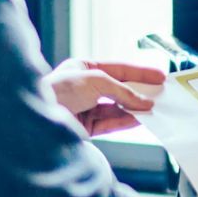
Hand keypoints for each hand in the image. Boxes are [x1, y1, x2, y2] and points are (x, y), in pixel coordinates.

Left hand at [43, 59, 165, 136]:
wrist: (36, 116)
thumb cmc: (60, 89)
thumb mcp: (96, 81)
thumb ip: (122, 90)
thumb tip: (144, 101)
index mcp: (82, 69)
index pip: (118, 68)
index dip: (140, 71)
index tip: (160, 76)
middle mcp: (83, 88)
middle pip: (119, 89)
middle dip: (139, 92)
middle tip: (161, 94)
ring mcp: (84, 108)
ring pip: (116, 108)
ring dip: (134, 108)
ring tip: (154, 108)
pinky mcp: (84, 128)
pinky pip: (110, 123)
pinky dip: (125, 121)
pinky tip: (140, 119)